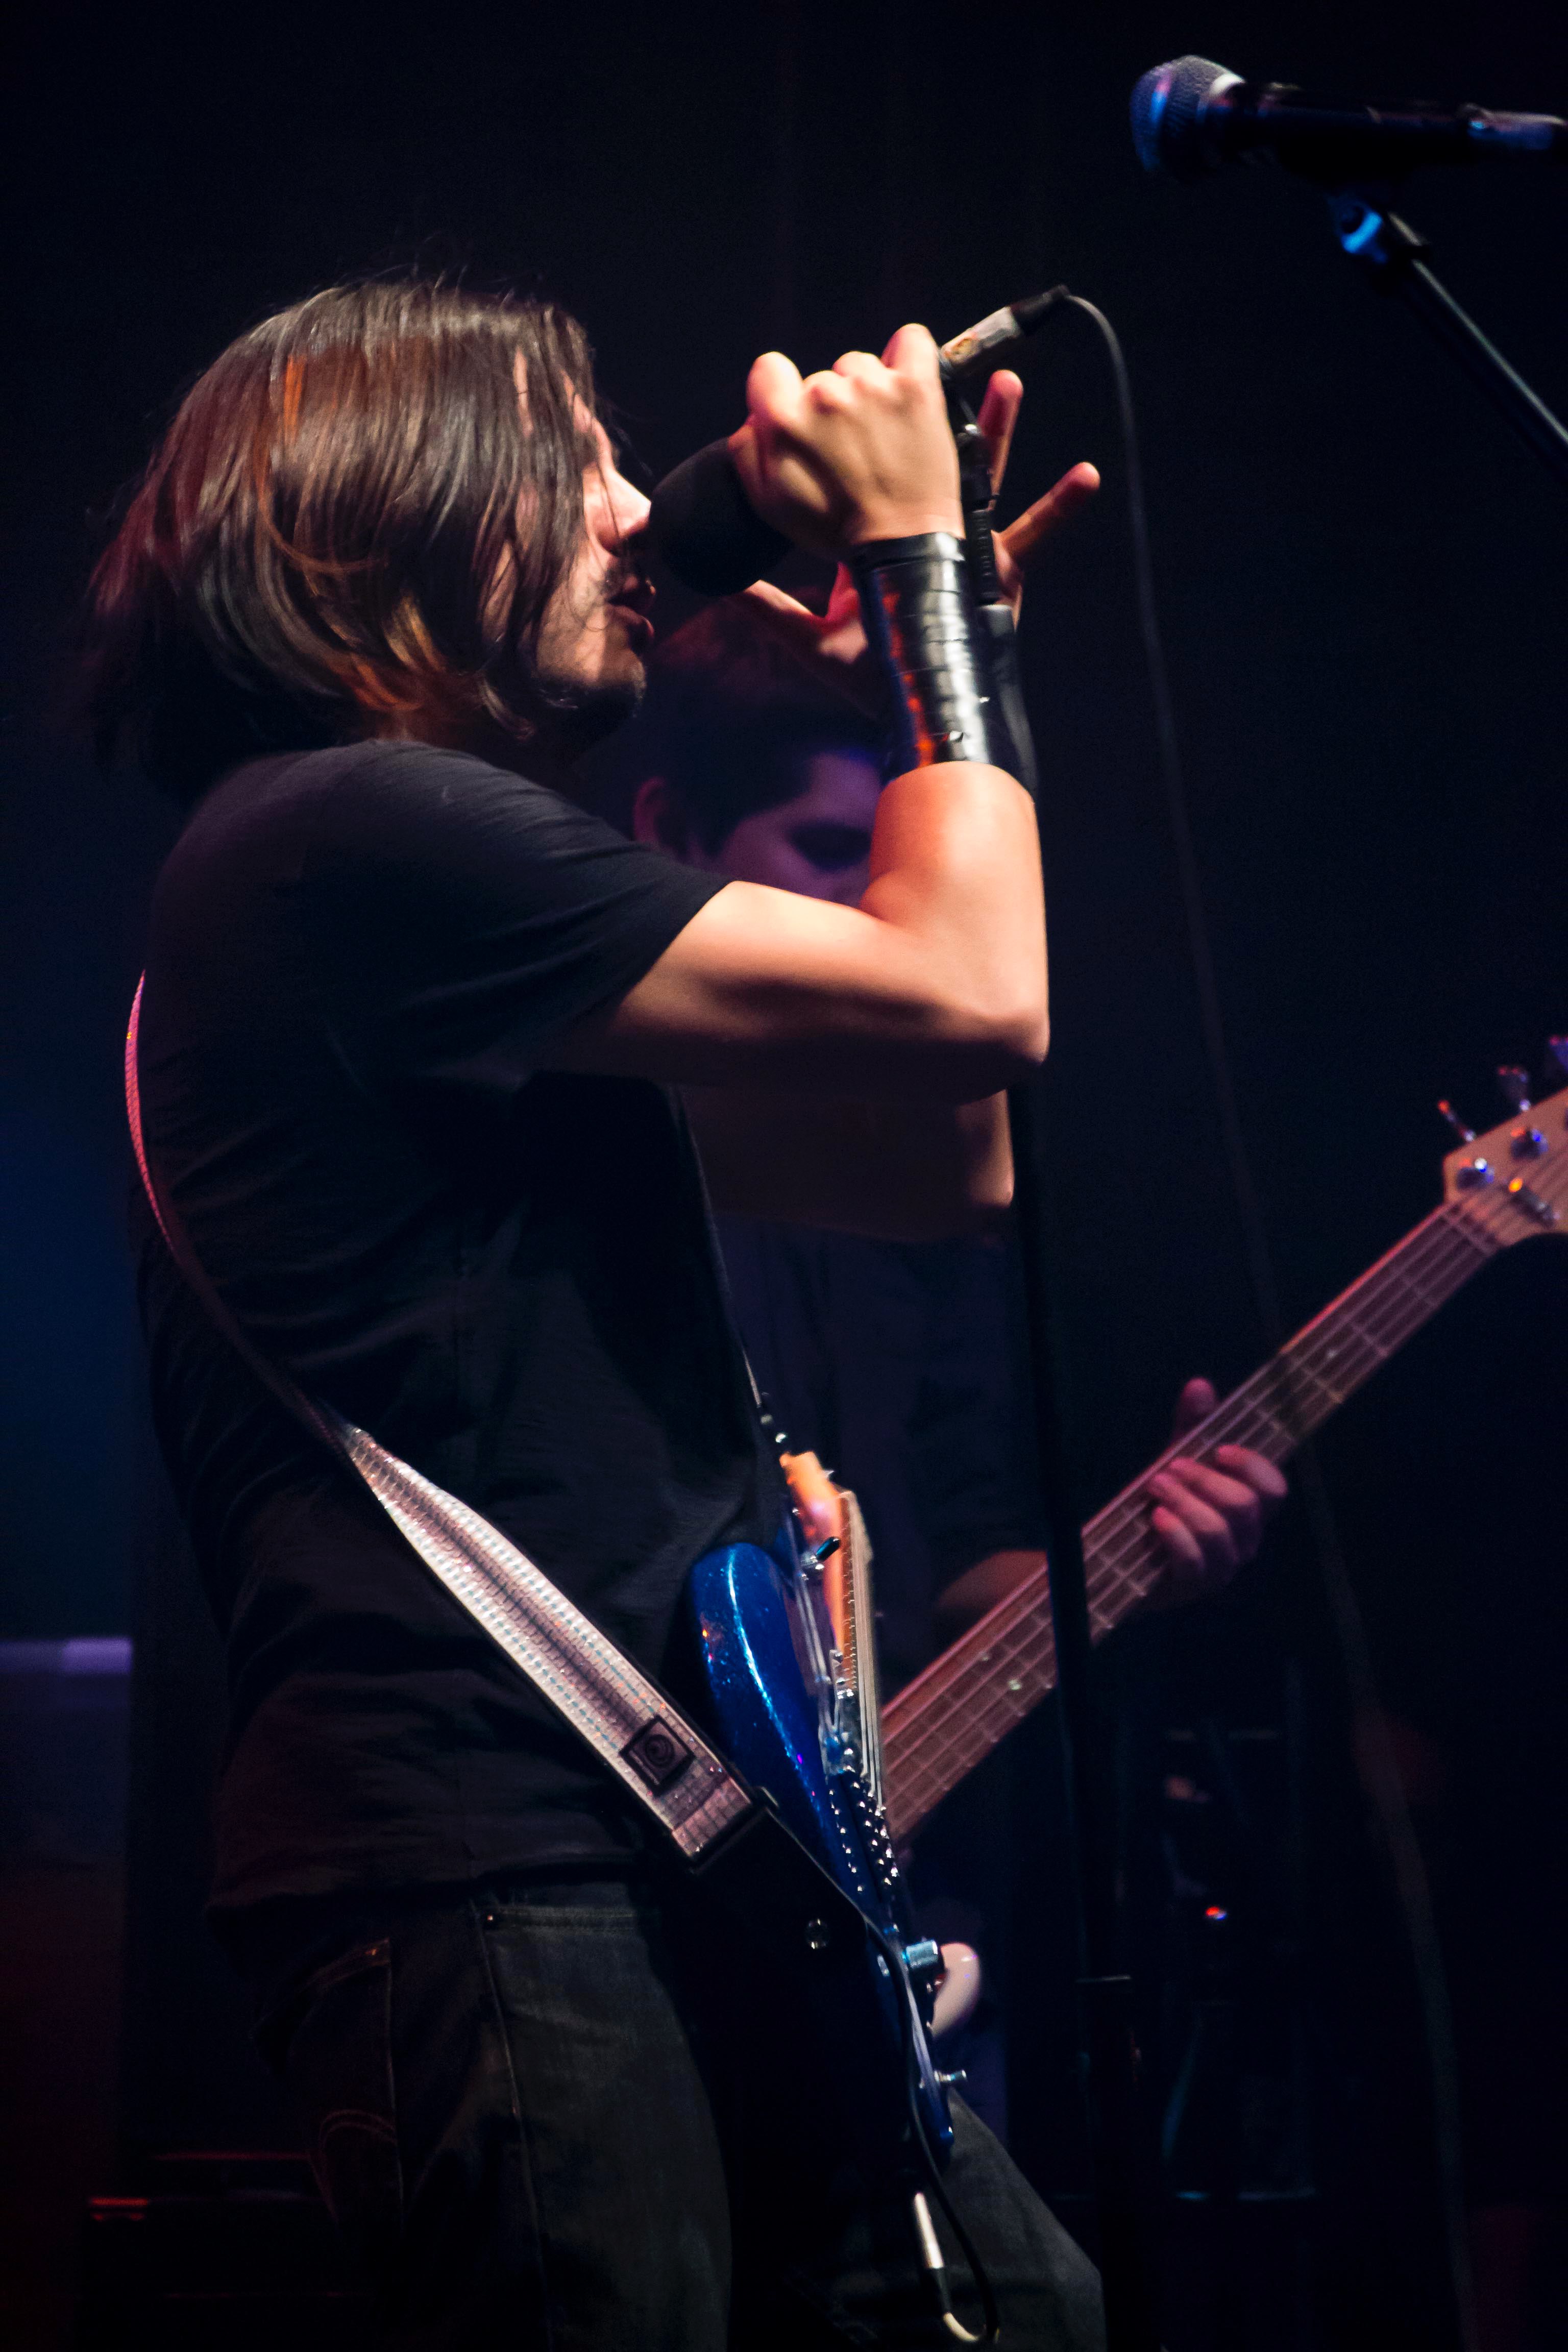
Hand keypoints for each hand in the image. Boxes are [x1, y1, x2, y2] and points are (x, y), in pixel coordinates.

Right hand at [731, 323, 961, 559]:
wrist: (902, 546)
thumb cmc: (836, 529)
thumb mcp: (769, 504)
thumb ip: (748, 451)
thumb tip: (754, 418)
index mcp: (785, 420)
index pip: (768, 368)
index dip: (781, 394)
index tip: (800, 419)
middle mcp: (826, 395)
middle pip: (820, 378)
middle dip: (829, 408)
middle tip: (849, 448)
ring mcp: (874, 387)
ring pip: (860, 367)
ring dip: (866, 393)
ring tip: (880, 434)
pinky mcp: (916, 387)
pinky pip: (911, 341)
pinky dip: (907, 357)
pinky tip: (904, 387)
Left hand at [735, 369, 1097, 707]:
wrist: (914, 710)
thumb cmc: (866, 679)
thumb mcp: (808, 638)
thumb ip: (768, 608)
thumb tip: (722, 585)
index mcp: (883, 542)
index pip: (877, 476)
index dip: (872, 441)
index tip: (865, 398)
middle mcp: (927, 534)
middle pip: (933, 462)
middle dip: (939, 418)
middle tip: (939, 369)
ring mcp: (968, 548)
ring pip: (985, 477)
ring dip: (999, 430)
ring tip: (1008, 383)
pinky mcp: (1002, 573)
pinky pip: (1037, 535)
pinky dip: (1062, 508)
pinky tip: (1087, 476)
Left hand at [1144, 1378, 1287, 1608]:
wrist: (1128, 1550)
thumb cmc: (1165, 1501)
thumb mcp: (1177, 1460)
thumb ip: (1192, 1426)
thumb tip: (1199, 1385)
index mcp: (1249, 1508)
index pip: (1275, 1490)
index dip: (1253, 1467)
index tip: (1220, 1449)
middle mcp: (1245, 1539)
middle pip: (1245, 1507)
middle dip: (1205, 1480)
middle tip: (1171, 1467)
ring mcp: (1223, 1565)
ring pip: (1218, 1532)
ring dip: (1184, 1502)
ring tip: (1155, 1487)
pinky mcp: (1194, 1585)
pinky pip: (1195, 1561)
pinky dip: (1174, 1534)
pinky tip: (1155, 1518)